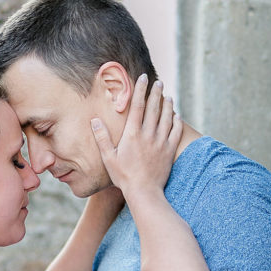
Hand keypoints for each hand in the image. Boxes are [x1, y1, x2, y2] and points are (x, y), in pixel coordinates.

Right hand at [91, 74, 181, 196]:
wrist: (144, 192)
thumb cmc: (123, 176)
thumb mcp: (108, 158)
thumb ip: (102, 138)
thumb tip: (94, 120)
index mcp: (132, 134)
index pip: (137, 106)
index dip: (140, 90)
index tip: (143, 78)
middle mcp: (148, 135)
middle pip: (154, 108)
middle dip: (156, 93)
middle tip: (159, 82)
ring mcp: (161, 142)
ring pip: (166, 118)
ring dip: (167, 105)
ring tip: (168, 96)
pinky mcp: (169, 151)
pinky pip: (175, 132)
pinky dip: (176, 122)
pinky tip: (176, 116)